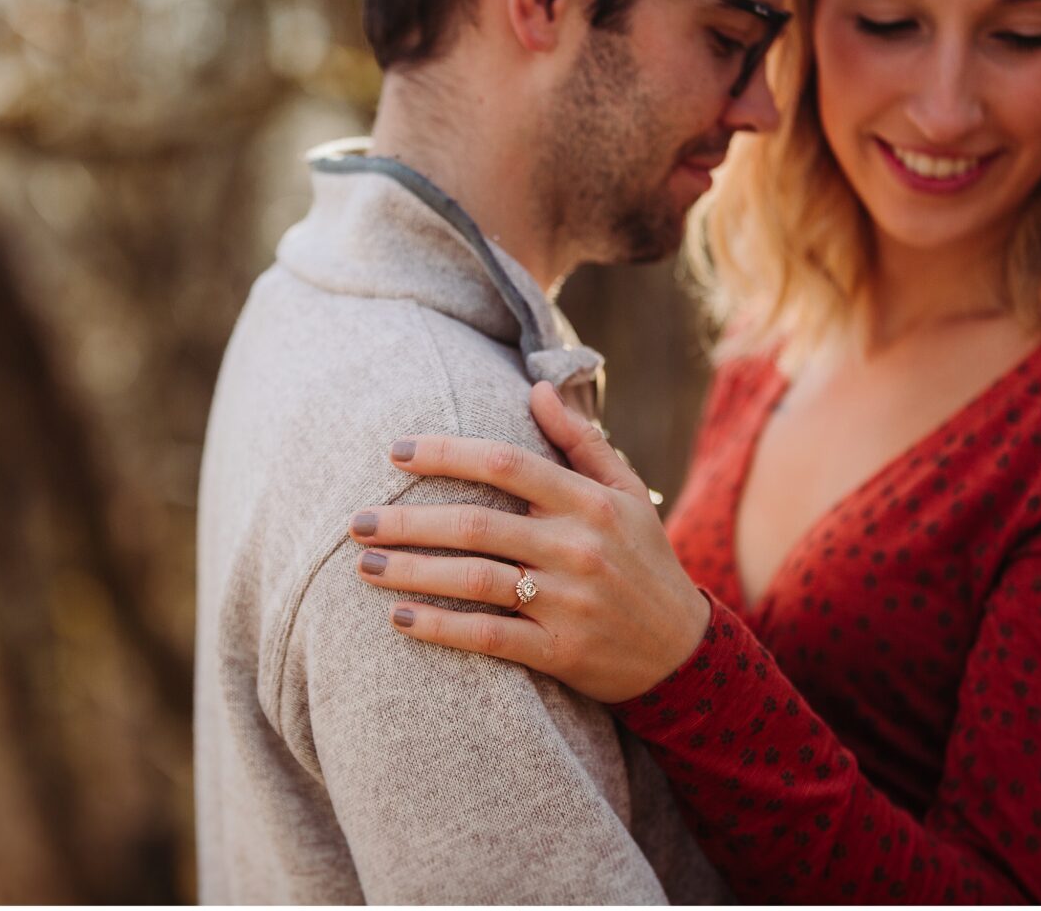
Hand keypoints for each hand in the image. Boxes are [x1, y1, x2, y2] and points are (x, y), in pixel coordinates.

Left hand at [347, 380, 709, 703]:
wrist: (683, 653)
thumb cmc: (645, 559)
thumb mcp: (627, 492)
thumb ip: (580, 440)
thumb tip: (537, 387)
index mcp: (588, 501)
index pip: (506, 463)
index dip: (447, 453)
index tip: (395, 451)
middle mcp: (576, 548)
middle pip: (477, 524)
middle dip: (409, 520)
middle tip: (357, 520)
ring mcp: (567, 603)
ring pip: (474, 581)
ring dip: (412, 572)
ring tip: (364, 565)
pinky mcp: (559, 654)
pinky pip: (488, 638)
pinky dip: (440, 628)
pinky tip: (399, 618)